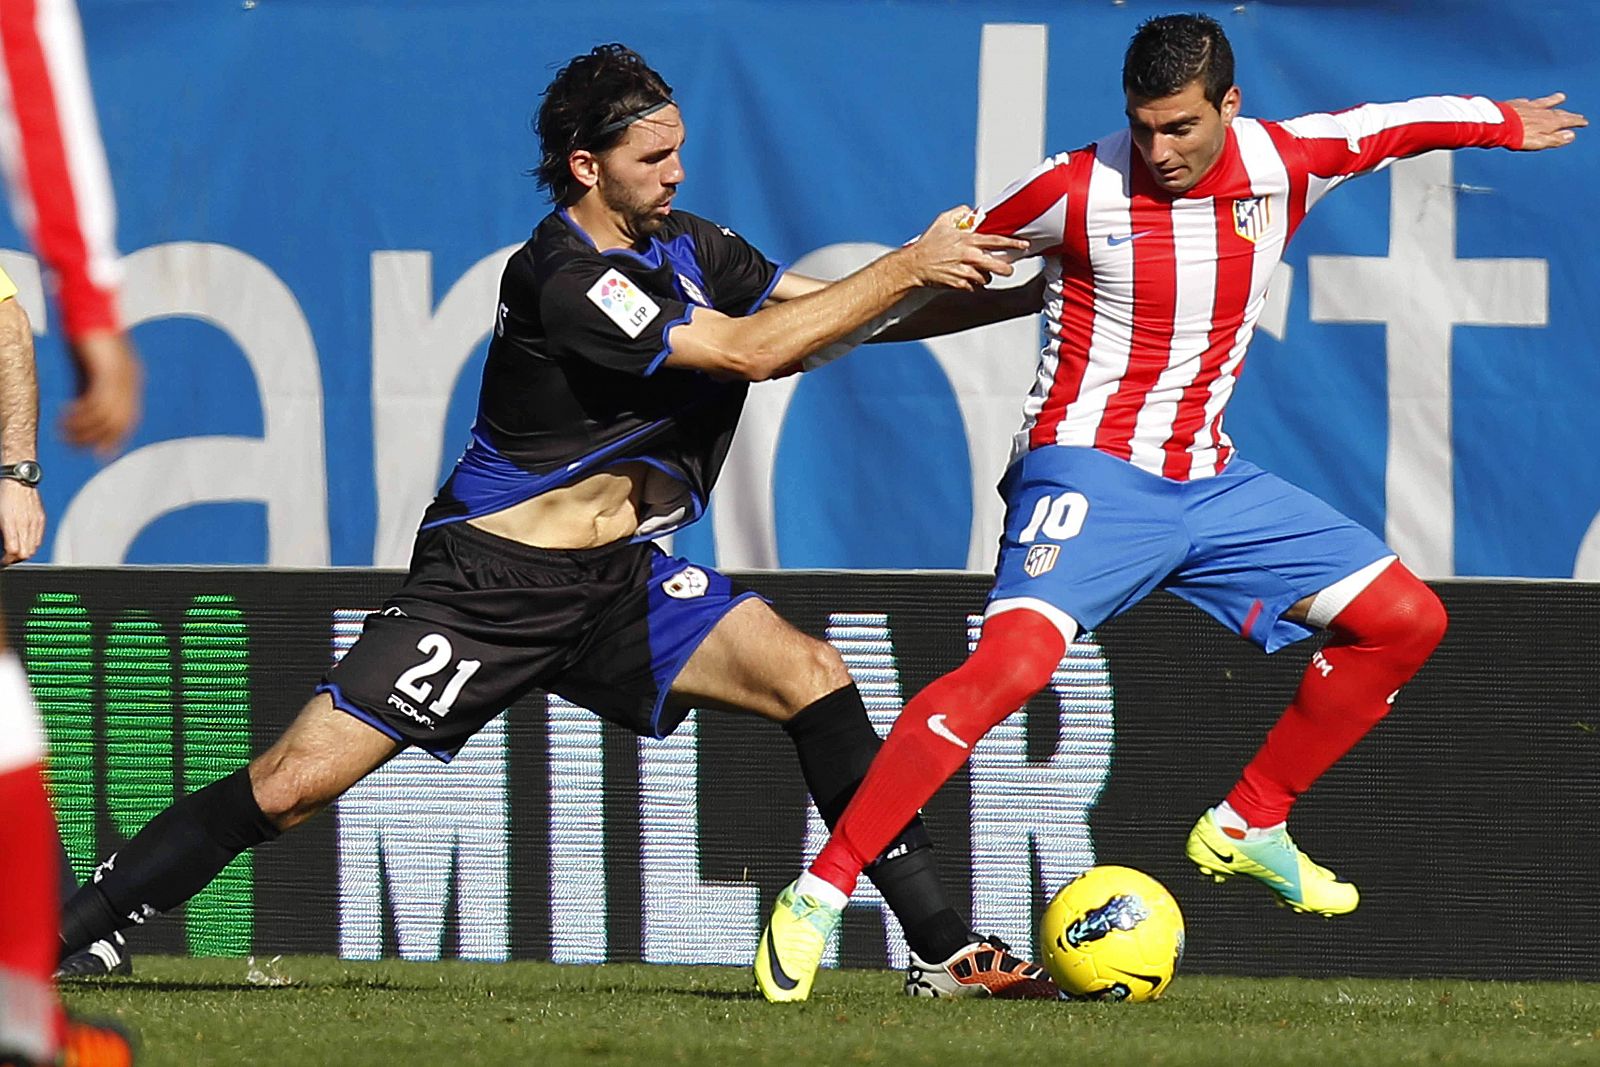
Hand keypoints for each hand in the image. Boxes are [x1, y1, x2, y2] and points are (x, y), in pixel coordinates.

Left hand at [0, 478, 42, 565]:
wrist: (19, 480)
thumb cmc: (3, 494)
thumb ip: (2, 533)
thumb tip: (4, 545)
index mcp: (10, 523)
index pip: (13, 551)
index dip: (7, 560)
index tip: (3, 561)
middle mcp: (25, 524)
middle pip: (26, 553)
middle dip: (17, 559)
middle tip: (9, 558)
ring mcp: (35, 522)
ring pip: (33, 547)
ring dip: (25, 552)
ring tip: (17, 550)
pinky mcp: (41, 519)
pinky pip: (39, 538)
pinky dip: (32, 544)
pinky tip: (26, 541)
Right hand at [62, 329, 141, 456]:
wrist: (88, 308)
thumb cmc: (86, 336)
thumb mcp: (88, 368)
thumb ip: (89, 388)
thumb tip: (81, 412)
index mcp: (131, 381)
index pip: (128, 420)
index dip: (115, 439)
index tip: (100, 454)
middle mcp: (131, 381)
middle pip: (119, 424)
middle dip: (95, 439)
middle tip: (71, 445)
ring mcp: (122, 377)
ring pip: (106, 418)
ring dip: (82, 429)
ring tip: (62, 432)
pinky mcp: (107, 372)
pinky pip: (96, 404)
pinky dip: (80, 415)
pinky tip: (63, 417)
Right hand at [900, 206, 1028, 290]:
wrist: (914, 265)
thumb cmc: (928, 244)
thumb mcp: (942, 221)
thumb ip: (959, 213)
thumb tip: (971, 211)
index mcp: (967, 240)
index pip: (996, 240)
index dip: (1013, 243)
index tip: (1024, 245)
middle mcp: (968, 256)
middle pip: (997, 264)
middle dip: (1006, 268)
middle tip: (1008, 268)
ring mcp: (964, 271)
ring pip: (986, 277)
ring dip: (986, 276)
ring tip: (981, 273)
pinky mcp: (959, 284)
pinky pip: (974, 287)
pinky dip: (973, 284)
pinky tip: (968, 279)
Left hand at [1505, 92, 1585, 149]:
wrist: (1497, 124)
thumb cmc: (1517, 136)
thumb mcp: (1539, 141)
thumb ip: (1555, 139)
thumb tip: (1571, 136)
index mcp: (1549, 122)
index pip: (1567, 121)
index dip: (1576, 122)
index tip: (1583, 122)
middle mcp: (1540, 112)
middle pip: (1558, 113)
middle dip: (1568, 114)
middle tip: (1577, 115)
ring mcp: (1528, 107)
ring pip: (1544, 102)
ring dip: (1553, 100)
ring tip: (1561, 97)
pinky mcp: (1515, 105)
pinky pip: (1526, 102)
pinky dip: (1531, 102)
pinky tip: (1529, 101)